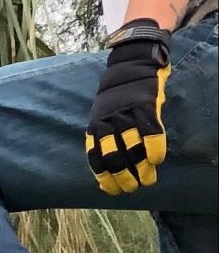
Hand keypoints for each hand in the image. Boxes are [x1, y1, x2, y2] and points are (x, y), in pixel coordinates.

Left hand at [87, 21, 171, 194]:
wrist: (133, 62)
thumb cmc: (119, 95)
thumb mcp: (103, 114)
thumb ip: (104, 137)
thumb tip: (107, 166)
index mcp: (95, 126)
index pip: (95, 158)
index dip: (103, 177)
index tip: (111, 191)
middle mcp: (108, 121)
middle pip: (113, 158)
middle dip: (122, 178)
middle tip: (132, 189)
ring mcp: (127, 114)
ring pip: (132, 149)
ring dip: (141, 169)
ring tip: (147, 181)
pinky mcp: (146, 106)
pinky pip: (151, 133)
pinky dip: (155, 149)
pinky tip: (158, 161)